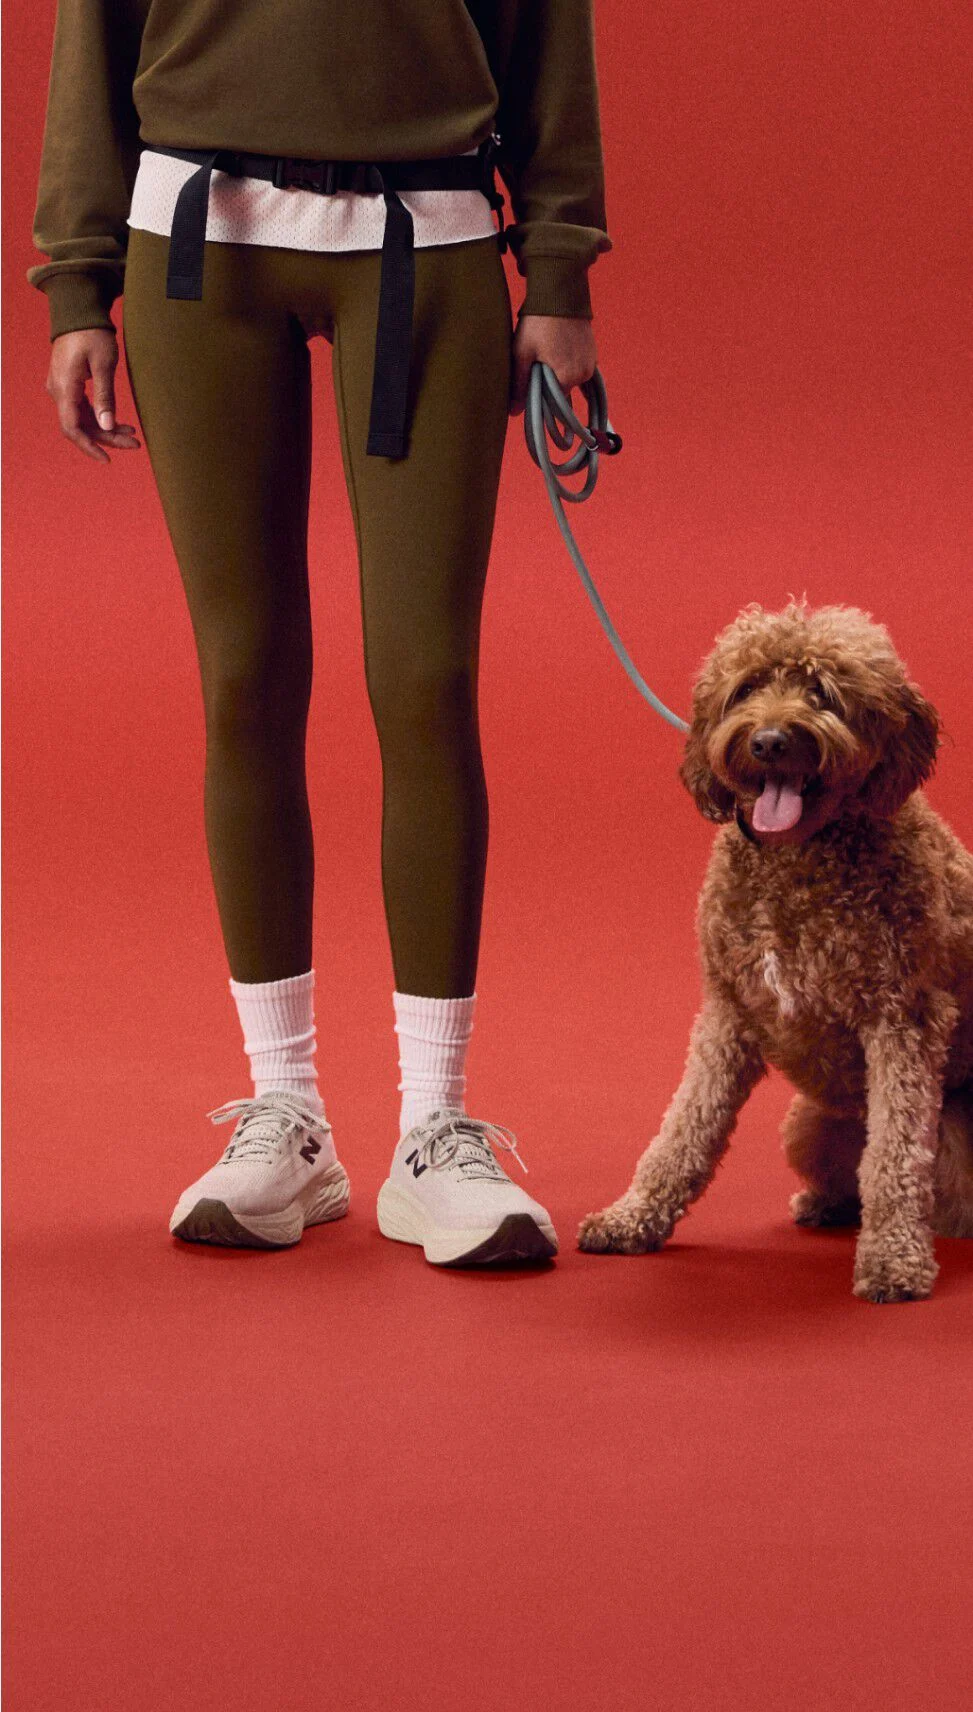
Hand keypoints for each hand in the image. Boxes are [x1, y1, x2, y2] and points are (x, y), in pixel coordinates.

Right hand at [45, 328, 140, 462]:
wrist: (79, 312)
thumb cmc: (92, 334)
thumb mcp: (103, 364)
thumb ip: (105, 397)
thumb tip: (107, 426)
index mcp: (65, 388)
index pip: (72, 429)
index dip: (89, 447)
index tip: (108, 459)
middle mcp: (59, 391)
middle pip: (82, 427)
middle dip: (108, 438)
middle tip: (135, 444)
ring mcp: (63, 388)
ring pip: (84, 419)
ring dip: (107, 429)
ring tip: (132, 434)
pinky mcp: (70, 385)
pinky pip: (84, 409)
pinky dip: (102, 417)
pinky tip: (120, 422)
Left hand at [509, 313, 597, 417]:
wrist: (560, 291)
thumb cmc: (538, 322)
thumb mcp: (522, 353)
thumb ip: (519, 385)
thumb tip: (514, 413)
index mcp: (568, 377)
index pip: (552, 404)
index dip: (538, 400)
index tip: (527, 390)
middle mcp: (584, 373)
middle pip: (562, 393)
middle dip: (547, 388)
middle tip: (533, 369)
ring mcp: (591, 362)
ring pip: (570, 381)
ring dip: (557, 376)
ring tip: (543, 358)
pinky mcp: (592, 351)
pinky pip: (579, 370)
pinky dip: (568, 369)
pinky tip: (557, 360)